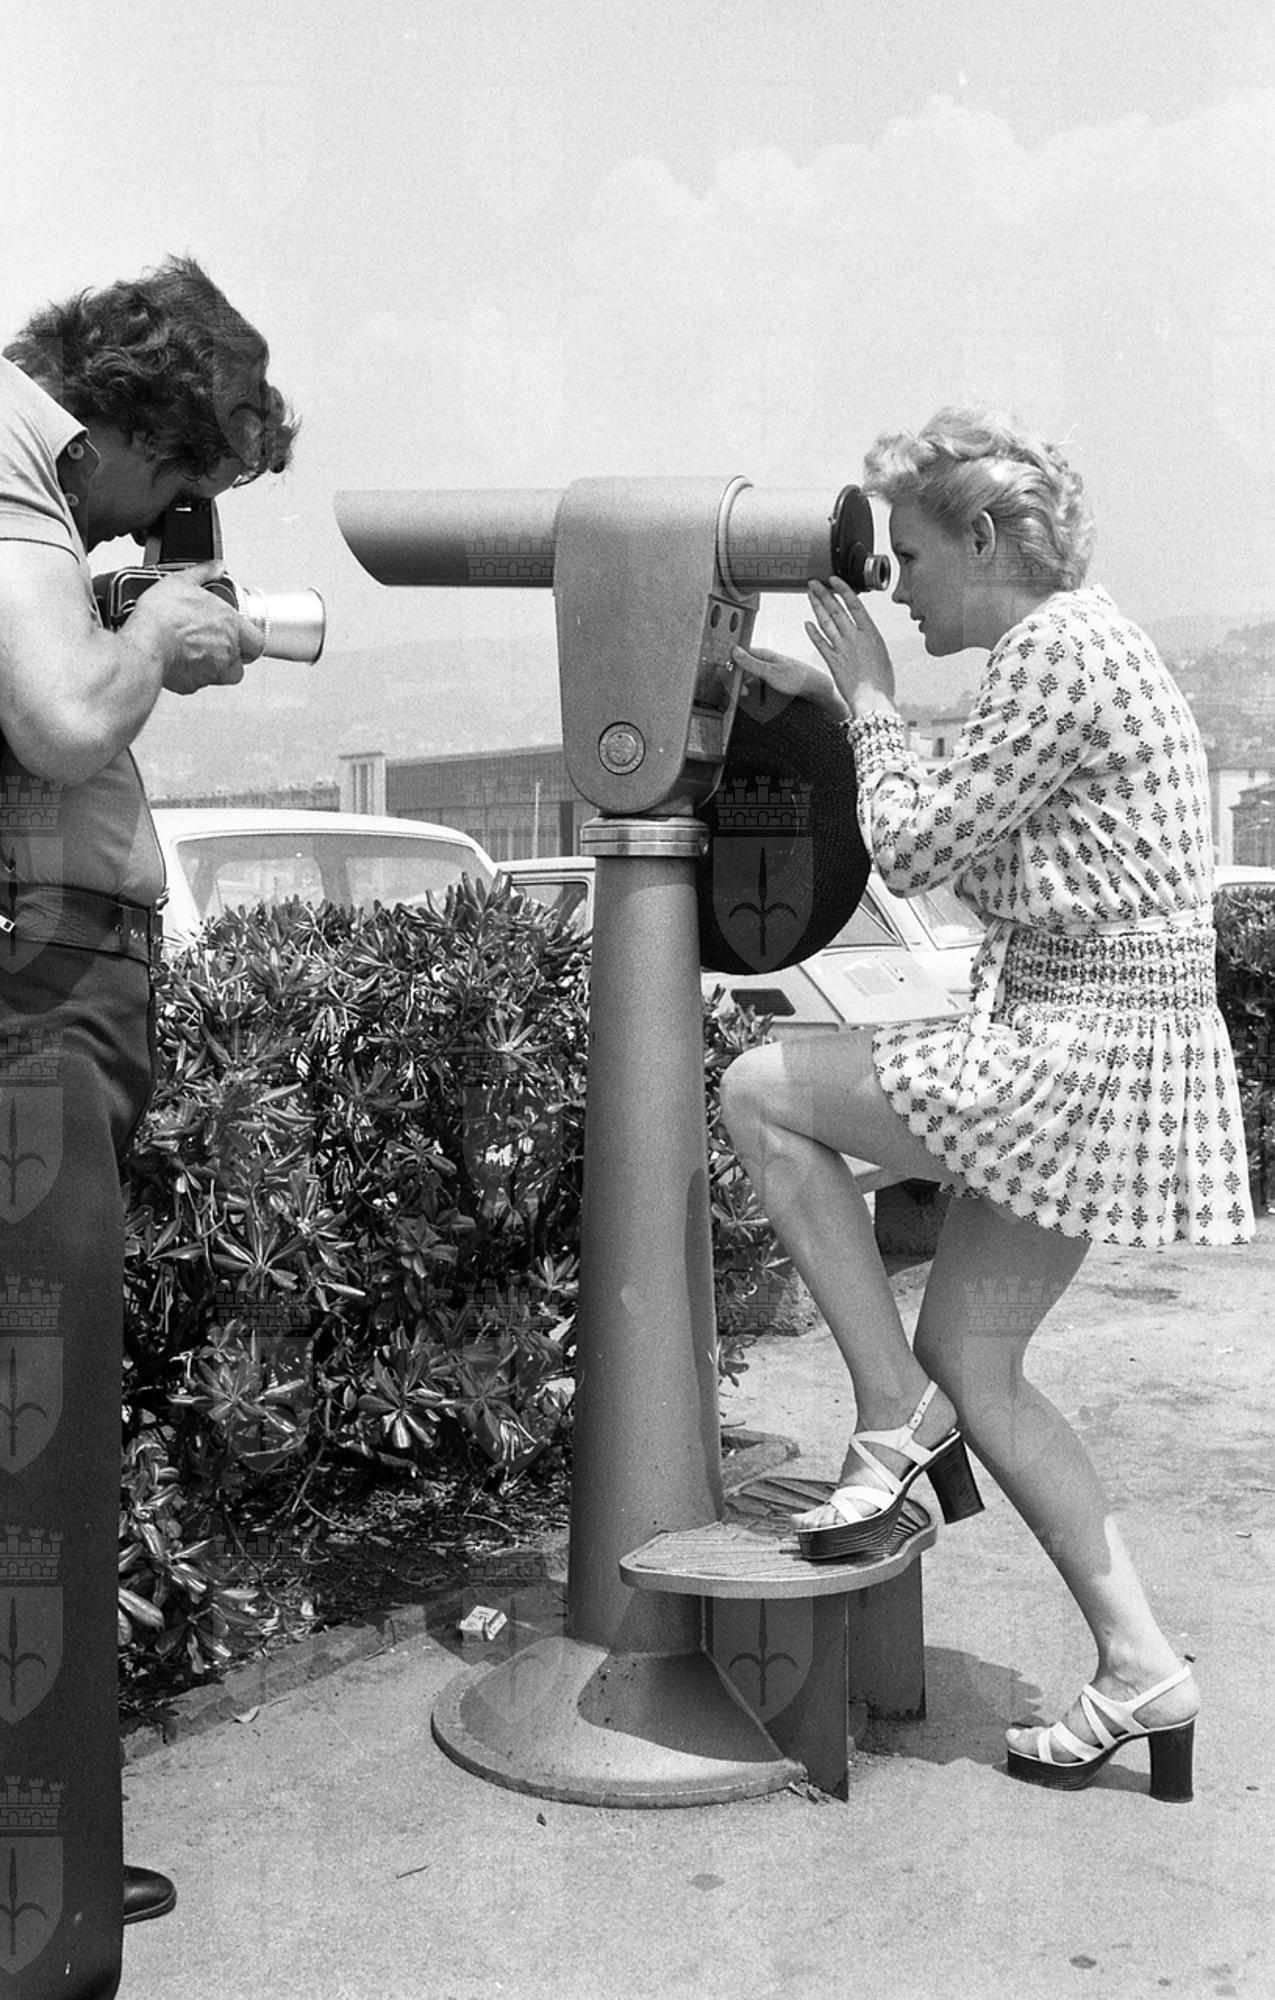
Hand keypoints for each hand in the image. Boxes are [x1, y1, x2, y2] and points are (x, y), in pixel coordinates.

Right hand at [127, 562, 263, 695]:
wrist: (145, 643)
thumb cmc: (164, 615)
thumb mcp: (182, 581)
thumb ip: (204, 572)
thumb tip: (217, 567)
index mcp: (230, 625)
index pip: (256, 642)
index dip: (249, 641)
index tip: (239, 637)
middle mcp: (227, 651)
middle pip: (240, 660)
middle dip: (230, 654)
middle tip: (212, 643)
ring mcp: (212, 671)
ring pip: (222, 675)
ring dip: (213, 666)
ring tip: (194, 653)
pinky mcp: (194, 685)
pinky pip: (199, 682)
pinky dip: (191, 675)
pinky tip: (179, 661)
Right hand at [728, 644, 848, 721]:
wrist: (816, 688)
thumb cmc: (797, 678)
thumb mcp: (770, 672)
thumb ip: (751, 663)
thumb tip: (734, 651)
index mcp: (763, 654)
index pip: (738, 654)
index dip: (730, 665)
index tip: (726, 677)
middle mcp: (765, 660)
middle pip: (743, 668)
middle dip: (738, 680)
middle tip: (740, 692)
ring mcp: (769, 669)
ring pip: (750, 678)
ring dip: (746, 687)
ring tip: (747, 696)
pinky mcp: (773, 679)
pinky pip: (758, 684)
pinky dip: (755, 691)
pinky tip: (756, 697)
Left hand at [805, 577, 894, 710]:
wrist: (873, 700)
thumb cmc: (882, 682)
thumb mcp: (882, 655)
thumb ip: (870, 642)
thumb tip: (864, 636)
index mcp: (871, 634)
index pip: (855, 605)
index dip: (842, 590)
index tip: (834, 580)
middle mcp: (855, 638)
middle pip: (836, 610)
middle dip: (823, 594)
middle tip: (814, 583)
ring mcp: (842, 649)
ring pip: (826, 623)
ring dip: (816, 607)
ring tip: (810, 595)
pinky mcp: (833, 662)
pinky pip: (820, 643)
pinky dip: (813, 632)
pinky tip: (807, 623)